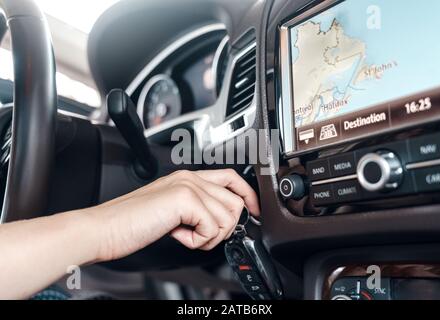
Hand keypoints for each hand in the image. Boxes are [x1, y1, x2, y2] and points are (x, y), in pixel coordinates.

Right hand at [92, 169, 259, 261]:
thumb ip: (196, 210)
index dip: (248, 195)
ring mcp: (188, 185)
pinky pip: (213, 227)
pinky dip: (198, 240)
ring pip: (227, 216)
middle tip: (200, 236)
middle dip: (224, 228)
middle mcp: (190, 177)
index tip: (254, 213)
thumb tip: (223, 222)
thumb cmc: (132, 222)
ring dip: (210, 236)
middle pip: (235, 202)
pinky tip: (179, 235)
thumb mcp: (172, 212)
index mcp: (188, 177)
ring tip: (186, 235)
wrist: (105, 228)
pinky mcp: (184, 198)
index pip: (232, 178)